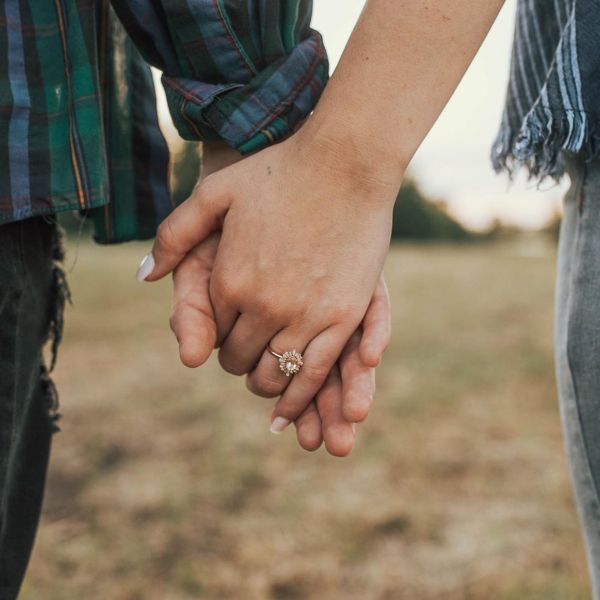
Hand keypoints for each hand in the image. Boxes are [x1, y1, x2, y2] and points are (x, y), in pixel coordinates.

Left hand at [151, 129, 397, 444]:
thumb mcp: (215, 193)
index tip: (228, 339)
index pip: (214, 337)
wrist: (344, 162)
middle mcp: (263, 306)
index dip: (220, 342)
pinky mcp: (343, 317)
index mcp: (228, 282)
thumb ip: (173, 235)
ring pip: (278, 375)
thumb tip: (144, 278)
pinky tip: (292, 411)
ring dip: (269, 391)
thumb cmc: (279, 173)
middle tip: (247, 364)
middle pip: (242, 361)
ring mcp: (305, 314)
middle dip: (241, 366)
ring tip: (269, 399)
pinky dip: (302, 398)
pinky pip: (317, 372)